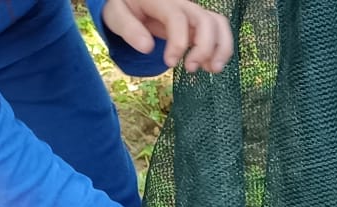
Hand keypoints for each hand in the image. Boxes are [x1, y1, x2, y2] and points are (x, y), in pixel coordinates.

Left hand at [101, 0, 233, 71]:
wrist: (133, 1)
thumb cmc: (124, 7)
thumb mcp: (115, 14)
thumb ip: (128, 28)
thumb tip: (147, 47)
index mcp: (161, 0)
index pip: (178, 19)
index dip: (177, 43)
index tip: (168, 63)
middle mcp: (182, 3)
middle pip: (206, 21)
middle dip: (204, 48)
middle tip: (190, 69)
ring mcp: (193, 12)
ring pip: (219, 24)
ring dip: (221, 50)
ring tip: (211, 70)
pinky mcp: (199, 23)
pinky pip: (219, 31)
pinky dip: (221, 49)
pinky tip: (209, 66)